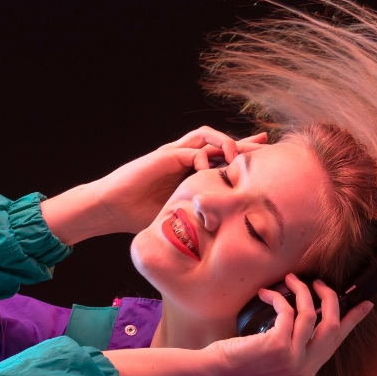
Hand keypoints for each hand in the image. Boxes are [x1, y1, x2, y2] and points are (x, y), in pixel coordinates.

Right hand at [41, 127, 266, 244]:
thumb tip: (223, 239)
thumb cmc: (138, 215)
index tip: (265, 160)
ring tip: (238, 157)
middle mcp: (183, 158)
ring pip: (206, 136)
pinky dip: (204, 157)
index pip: (221, 158)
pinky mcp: (164, 157)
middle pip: (219, 142)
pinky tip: (210, 170)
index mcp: (188, 171)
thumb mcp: (177, 217)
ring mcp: (174, 155)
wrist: (111, 208)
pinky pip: (190, 150)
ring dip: (225, 143)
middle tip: (265, 146)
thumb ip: (197, 217)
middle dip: (243, 144)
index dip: (242, 157)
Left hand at [206, 274, 373, 375]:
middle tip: (318, 282)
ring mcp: (293, 358)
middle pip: (331, 325)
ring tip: (290, 279)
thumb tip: (314, 312)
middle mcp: (305, 367)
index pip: (337, 341)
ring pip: (310, 314)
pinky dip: (277, 298)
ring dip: (301, 291)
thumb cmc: (243, 357)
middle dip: (328, 298)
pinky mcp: (278, 346)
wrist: (219, 370)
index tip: (366, 303)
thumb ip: (298, 340)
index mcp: (308, 369)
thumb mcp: (278, 351)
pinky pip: (286, 312)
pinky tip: (265, 293)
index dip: (353, 320)